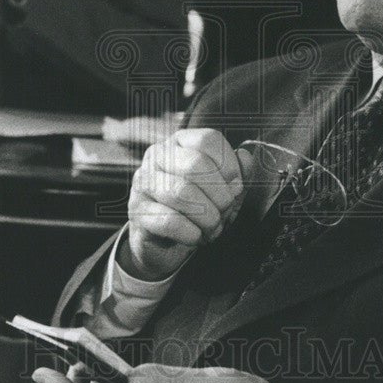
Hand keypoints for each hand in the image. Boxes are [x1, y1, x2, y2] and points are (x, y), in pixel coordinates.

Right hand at [119, 129, 254, 280]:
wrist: (164, 242)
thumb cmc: (196, 208)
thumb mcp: (222, 189)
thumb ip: (237, 172)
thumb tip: (245, 157)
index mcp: (180, 142)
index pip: (208, 140)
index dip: (229, 166)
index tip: (236, 187)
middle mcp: (158, 155)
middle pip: (195, 164)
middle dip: (220, 194)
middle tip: (226, 211)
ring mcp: (144, 182)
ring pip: (181, 192)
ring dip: (207, 216)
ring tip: (213, 227)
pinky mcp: (137, 210)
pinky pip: (169, 220)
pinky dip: (191, 233)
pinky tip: (196, 237)